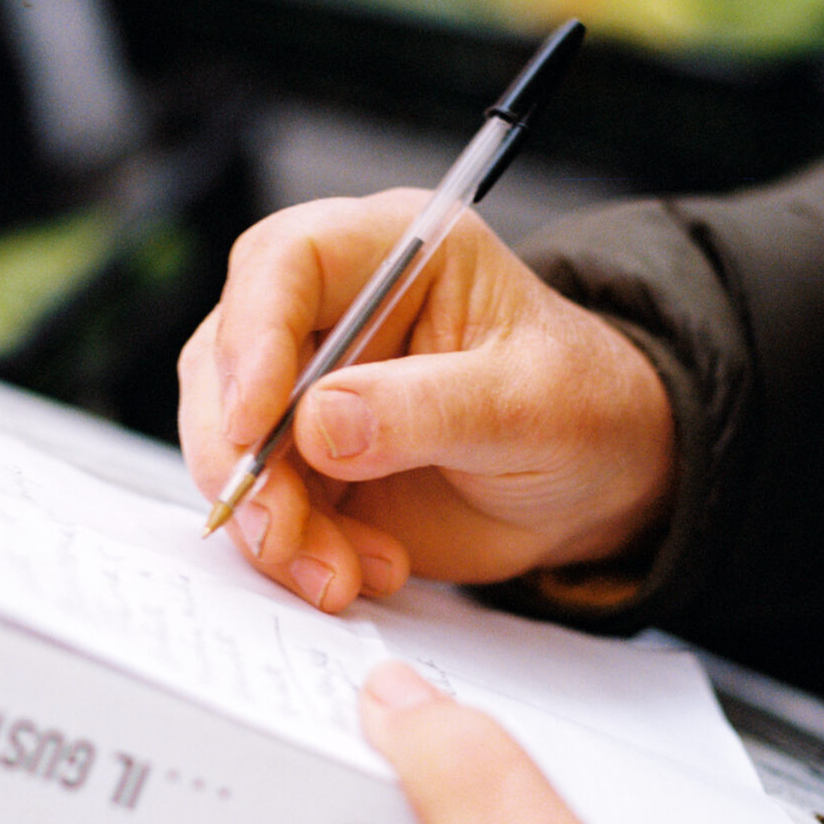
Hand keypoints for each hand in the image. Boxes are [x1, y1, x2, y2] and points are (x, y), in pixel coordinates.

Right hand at [179, 192, 674, 612]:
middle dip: (241, 456)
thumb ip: (430, 409)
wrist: (596, 481)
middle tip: (282, 528)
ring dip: (269, 519)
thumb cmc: (582, 408)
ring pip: (229, 442)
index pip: (286, 262)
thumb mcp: (528, 406)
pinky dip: (291, 549)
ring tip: (340, 572)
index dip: (252, 337)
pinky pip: (261, 503)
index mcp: (394, 251)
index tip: (257, 425)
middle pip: (226, 358)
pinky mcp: (306, 460)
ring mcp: (310, 386)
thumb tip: (322, 422)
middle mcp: (334, 310)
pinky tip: (358, 571)